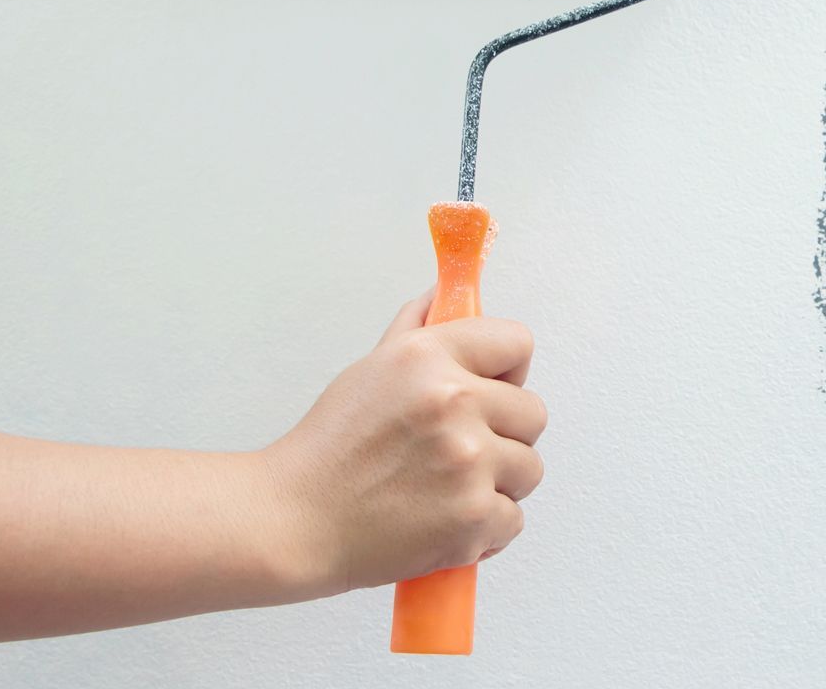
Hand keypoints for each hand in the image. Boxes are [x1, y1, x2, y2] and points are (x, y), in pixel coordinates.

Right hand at [260, 293, 547, 595]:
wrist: (292, 523)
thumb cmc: (327, 452)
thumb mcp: (370, 369)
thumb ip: (418, 328)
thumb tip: (446, 296)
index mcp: (428, 358)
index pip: (518, 344)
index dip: (506, 371)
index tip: (490, 388)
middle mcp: (454, 403)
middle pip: (533, 413)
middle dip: (503, 434)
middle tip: (457, 450)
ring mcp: (468, 463)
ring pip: (528, 469)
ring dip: (497, 483)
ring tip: (445, 488)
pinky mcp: (472, 519)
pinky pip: (512, 519)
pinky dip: (483, 529)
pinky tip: (442, 521)